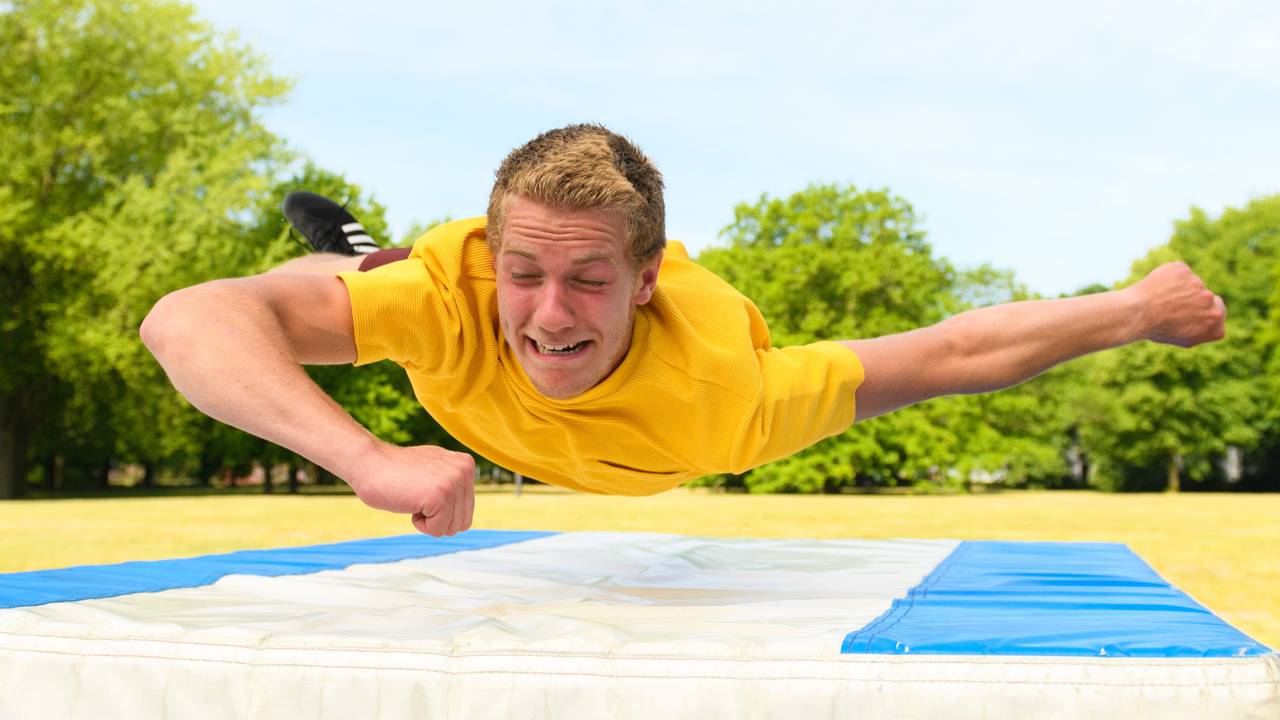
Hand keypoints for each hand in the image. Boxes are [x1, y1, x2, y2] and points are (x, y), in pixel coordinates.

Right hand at [350, 443, 475, 536]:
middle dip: (438, 518)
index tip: (422, 490)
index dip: (441, 511)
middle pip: (462, 523)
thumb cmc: (396, 472)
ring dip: (428, 520)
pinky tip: (409, 502)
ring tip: (413, 496)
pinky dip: (420, 524)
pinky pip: (437, 529)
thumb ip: (452, 482)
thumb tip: (464, 512)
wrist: (368, 462)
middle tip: (417, 495)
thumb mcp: (433, 469)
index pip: (466, 512)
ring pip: (451, 528)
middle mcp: (464, 471)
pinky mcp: (440, 496)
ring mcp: (454, 482)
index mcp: (466, 464)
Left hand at [1127, 262, 1226, 347]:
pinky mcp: (1183, 270)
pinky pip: (1177, 272)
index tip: (1186, 316)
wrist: (1137, 313)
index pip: (1216, 311)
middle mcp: (1211, 301)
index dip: (1199, 313)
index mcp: (1216, 321)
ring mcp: (1198, 283)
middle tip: (1169, 307)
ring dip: (1177, 288)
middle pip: (1205, 296)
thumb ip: (1202, 326)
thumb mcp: (1184, 338)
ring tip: (1159, 300)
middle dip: (1191, 300)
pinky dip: (1168, 277)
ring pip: (1190, 283)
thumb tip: (1207, 316)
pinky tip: (1156, 287)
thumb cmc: (1157, 329)